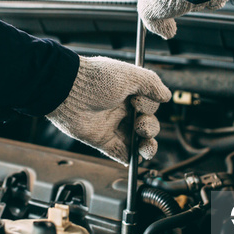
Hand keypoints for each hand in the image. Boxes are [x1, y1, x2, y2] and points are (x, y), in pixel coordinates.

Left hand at [46, 56, 171, 164]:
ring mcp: (111, 125)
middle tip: (140, 125)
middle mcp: (120, 109)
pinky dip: (129, 158)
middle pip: (146, 123)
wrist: (67, 91)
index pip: (149, 104)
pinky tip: (136, 159)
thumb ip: (151, 83)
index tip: (138, 102)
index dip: (149, 106)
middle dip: (150, 127)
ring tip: (146, 147)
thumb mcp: (128, 75)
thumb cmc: (95, 79)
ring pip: (136, 141)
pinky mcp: (102, 140)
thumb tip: (166, 95)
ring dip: (146, 146)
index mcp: (127, 92)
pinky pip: (119, 153)